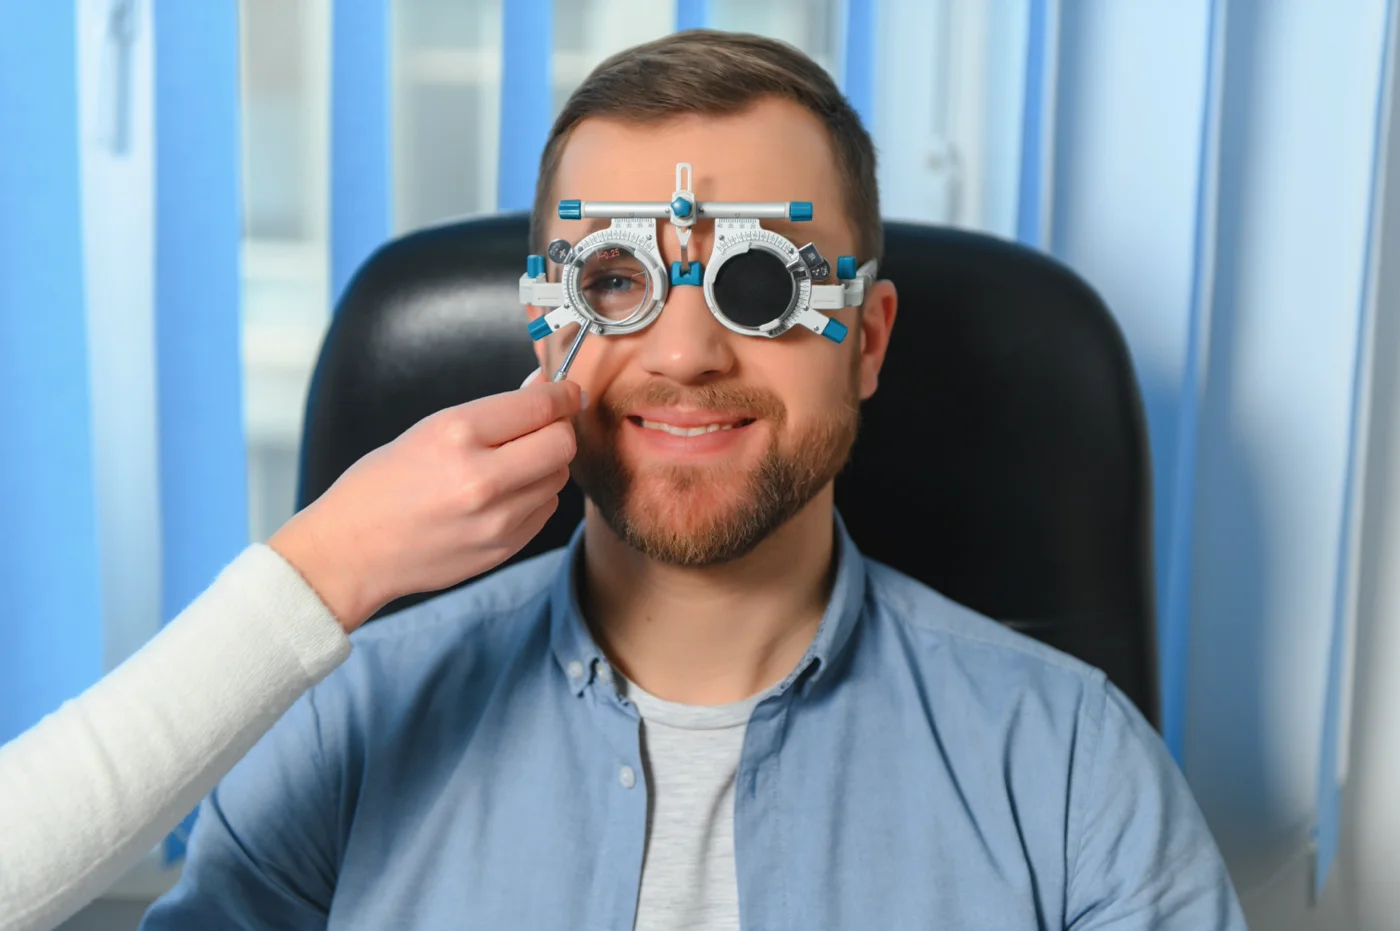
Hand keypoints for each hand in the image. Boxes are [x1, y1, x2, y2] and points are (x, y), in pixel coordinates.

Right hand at [269, 374, 584, 631]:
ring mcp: (497, 519)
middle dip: (558, 429)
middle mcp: (482, 478)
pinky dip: (534, 496)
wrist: (352, 552)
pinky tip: (502, 496)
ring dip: (545, 465)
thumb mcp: (428, 430)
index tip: (567, 392)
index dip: (562, 394)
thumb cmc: (381, 485)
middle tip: (543, 427)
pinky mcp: (504, 547)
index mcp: (457, 435)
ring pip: (558, 477)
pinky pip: (544, 509)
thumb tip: (546, 390)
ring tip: (510, 465)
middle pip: (562, 443)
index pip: (540, 405)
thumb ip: (493, 413)